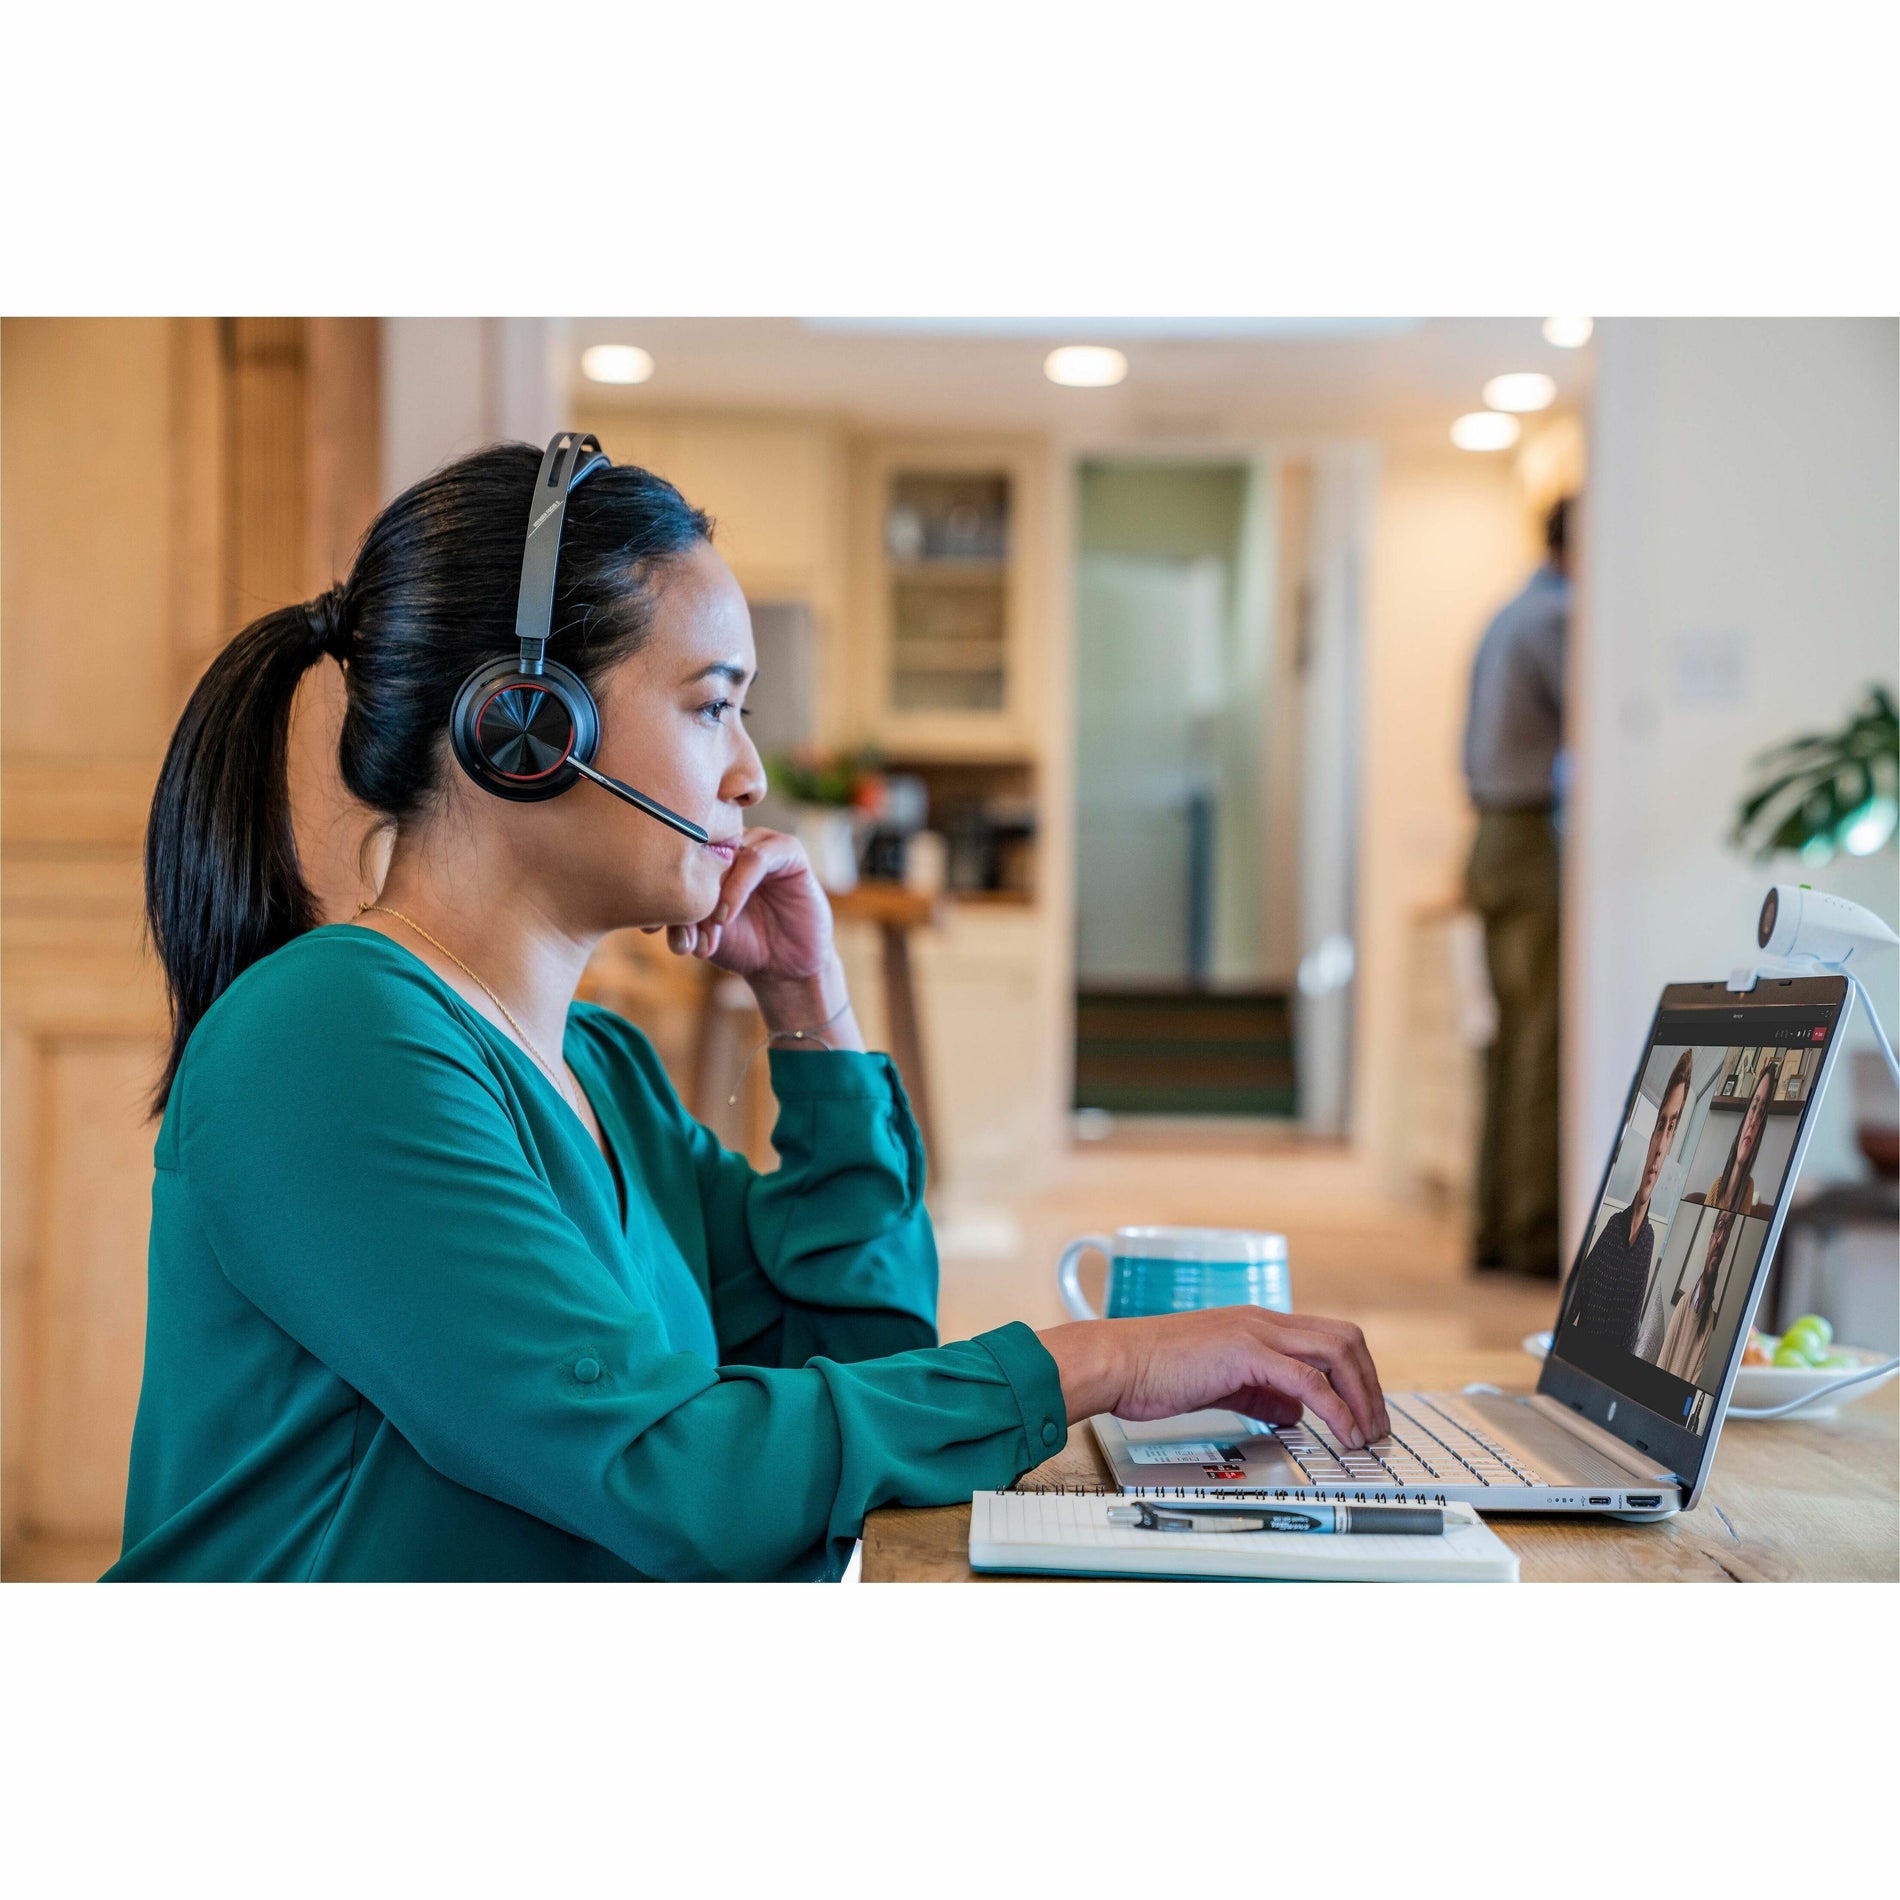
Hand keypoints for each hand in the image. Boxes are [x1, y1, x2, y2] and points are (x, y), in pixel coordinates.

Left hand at [653, 828, 833, 981]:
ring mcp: (760, 842)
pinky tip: (726, 917)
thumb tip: (647, 917)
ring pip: (725, 854)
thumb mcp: (700, 932)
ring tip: (709, 927)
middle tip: (682, 933)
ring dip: (713, 894)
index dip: (661, 889)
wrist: (784, 966)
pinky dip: (737, 888)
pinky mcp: (788, 850)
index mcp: (708, 852)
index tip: (651, 930)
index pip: (678, 857)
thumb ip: (678, 915)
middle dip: (689, 894)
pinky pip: (757, 858)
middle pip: (700, 852)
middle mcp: (732, 841)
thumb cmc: (739, 944)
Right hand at [1036, 1306, 1389, 1448]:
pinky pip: (1308, 1380)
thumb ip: (1261, 1393)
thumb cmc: (1156, 1373)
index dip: (1357, 1375)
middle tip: (1376, 1427)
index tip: (1364, 1412)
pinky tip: (1341, 1433)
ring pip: (1336, 1352)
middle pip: (1346, 1339)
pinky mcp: (1245, 1352)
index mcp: (1259, 1324)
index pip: (1329, 1337)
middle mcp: (1264, 1320)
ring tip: (1366, 1435)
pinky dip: (1335, 1409)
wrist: (1117, 1362)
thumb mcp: (1221, 1383)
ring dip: (1362, 1396)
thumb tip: (1295, 1412)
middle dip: (1371, 1386)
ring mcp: (1256, 1332)